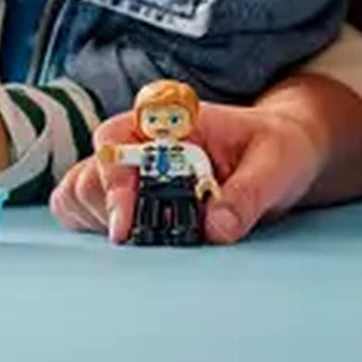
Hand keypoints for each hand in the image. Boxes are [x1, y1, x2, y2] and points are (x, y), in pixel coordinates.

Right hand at [52, 96, 327, 244]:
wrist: (283, 151)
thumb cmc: (278, 147)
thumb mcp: (277, 164)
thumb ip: (249, 194)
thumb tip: (216, 228)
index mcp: (169, 121)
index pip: (114, 140)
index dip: (113, 181)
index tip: (125, 224)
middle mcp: (138, 142)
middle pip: (88, 174)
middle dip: (108, 211)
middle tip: (145, 239)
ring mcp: (130, 170)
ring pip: (78, 193)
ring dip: (100, 220)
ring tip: (147, 238)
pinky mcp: (129, 197)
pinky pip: (85, 210)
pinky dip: (96, 228)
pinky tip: (135, 239)